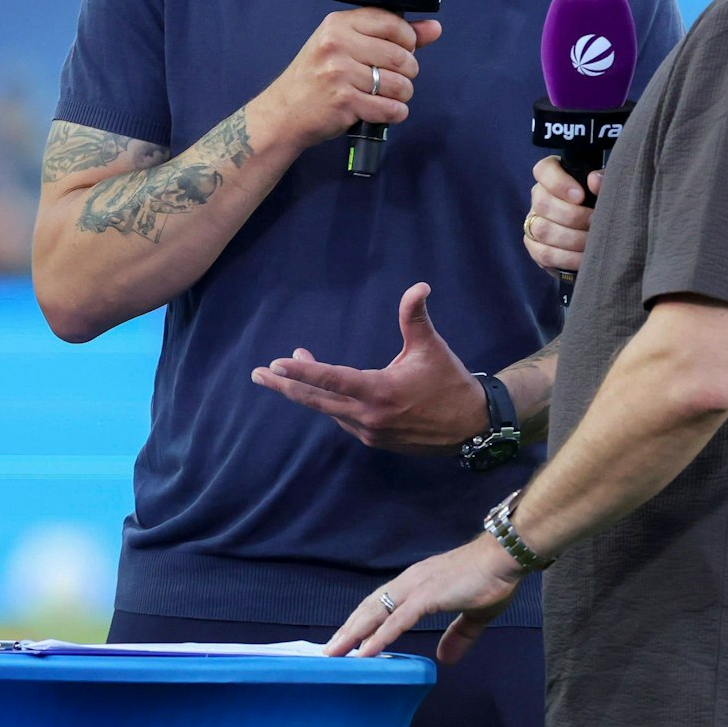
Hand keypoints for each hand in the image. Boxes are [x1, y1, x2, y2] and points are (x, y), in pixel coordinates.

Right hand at [250, 9, 443, 149]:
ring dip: (403, 95)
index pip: (391, 23)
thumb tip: (435, 28)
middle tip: (396, 79)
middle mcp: (337, 44)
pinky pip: (389, 108)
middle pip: (400, 56)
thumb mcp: (344, 46)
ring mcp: (339, 73)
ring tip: (390, 96)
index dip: (408, 39)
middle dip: (409, 72)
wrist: (284, 112)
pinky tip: (385, 111)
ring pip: (399, 84)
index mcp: (338, 24)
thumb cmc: (317, 77)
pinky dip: (395, 113)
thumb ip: (390, 35)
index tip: (403, 50)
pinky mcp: (344, 102)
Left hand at [251, 282, 487, 453]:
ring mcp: (370, 432)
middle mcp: (368, 416)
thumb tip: (419, 286)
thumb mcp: (431, 347)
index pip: (331, 380)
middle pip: (316, 401)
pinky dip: (329, 404)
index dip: (302, 372)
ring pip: (328, 411)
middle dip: (284, 386)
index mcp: (379, 391)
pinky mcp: (375, 440)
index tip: (275, 364)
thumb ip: (415, 317)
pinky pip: (343, 420)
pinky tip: (324, 391)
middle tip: (256, 375)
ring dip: (308, 391)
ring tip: (288, 371)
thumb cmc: (449, 382)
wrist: (470, 426)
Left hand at [325, 534, 523, 662]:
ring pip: (376, 612)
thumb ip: (457, 636)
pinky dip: (379, 636)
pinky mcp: (427, 596)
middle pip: (370, 607)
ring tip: (334, 653)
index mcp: (417, 584)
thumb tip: (445, 659)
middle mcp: (410, 582)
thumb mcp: (472, 614)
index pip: (380, 603)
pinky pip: (397, 620)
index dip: (361, 621)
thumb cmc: (491, 579)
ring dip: (353, 634)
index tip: (345, 639)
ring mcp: (416, 588)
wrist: (504, 556)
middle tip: (328, 652)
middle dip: (348, 630)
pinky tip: (365, 652)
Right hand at [523, 157, 603, 277]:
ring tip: (592, 241)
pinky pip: (544, 253)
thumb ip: (604, 179)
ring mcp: (533, 222)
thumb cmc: (602, 203)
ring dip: (571, 238)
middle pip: (542, 203)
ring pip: (542, 229)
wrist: (601, 234)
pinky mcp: (535, 247)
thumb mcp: (606, 188)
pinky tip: (583, 258)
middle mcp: (539, 197)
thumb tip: (595, 180)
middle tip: (594, 222)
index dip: (559, 183)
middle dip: (572, 216)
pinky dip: (566, 257)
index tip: (581, 196)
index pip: (543, 170)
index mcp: (553, 175)